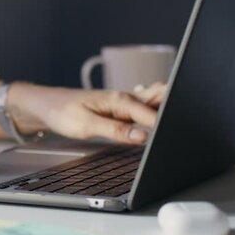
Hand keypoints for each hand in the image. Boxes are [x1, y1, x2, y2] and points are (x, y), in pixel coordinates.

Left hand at [9, 83, 166, 143]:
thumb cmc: (63, 112)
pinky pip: (147, 108)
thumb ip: (114, 130)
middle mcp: (126, 98)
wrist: (47, 105)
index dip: (162, 126)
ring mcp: (126, 103)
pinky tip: (162, 123)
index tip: (172, 137)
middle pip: (161, 97)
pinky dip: (158, 113)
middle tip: (187, 122)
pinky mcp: (123, 110)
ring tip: (180, 122)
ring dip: (169, 107)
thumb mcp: (85, 125)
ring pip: (156, 100)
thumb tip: (141, 137)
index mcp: (119, 100)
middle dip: (176, 106)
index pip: (150, 114)